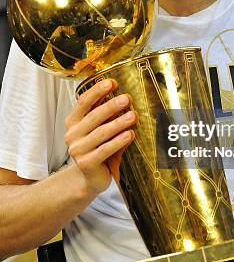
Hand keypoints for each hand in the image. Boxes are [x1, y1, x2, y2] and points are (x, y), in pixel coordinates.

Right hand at [64, 79, 136, 195]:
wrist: (90, 178)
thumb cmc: (98, 148)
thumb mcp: (100, 128)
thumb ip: (107, 115)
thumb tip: (126, 96)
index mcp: (73, 121)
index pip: (83, 102)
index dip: (97, 91)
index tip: (112, 82)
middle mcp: (72, 134)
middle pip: (93, 116)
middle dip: (111, 105)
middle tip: (127, 98)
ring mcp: (77, 150)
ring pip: (101, 133)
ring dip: (118, 123)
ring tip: (133, 115)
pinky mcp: (86, 163)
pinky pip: (105, 150)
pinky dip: (119, 141)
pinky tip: (130, 134)